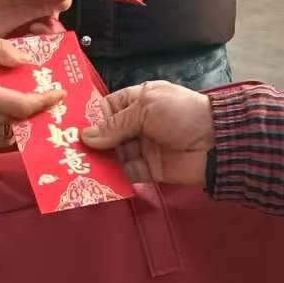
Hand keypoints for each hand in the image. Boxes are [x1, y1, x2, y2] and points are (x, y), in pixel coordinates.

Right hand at [0, 31, 63, 146]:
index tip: (59, 93)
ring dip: (24, 120)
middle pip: (20, 122)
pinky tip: (11, 113)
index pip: (21, 106)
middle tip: (50, 95)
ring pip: (10, 133)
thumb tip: (26, 59)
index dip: (44, 101)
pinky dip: (9, 128)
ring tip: (32, 103)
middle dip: (38, 110)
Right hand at [81, 82, 213, 185]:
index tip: (68, 129)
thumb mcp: (146, 109)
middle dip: (90, 143)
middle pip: (107, 134)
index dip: (90, 118)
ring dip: (99, 161)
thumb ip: (115, 124)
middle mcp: (137, 124)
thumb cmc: (180, 114)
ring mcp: (143, 147)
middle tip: (66, 153)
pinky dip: (114, 177)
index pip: (106, 108)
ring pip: (114, 155)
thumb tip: (85, 136)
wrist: (216, 142)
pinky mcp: (149, 169)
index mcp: (138, 101)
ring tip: (76, 169)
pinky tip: (98, 181)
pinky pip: (127, 173)